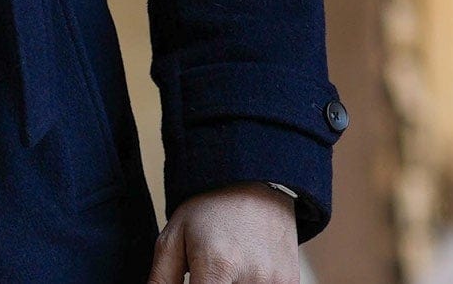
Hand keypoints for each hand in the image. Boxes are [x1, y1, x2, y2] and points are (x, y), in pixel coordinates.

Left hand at [146, 182, 297, 283]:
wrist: (253, 179)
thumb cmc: (208, 208)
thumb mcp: (175, 236)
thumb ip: (161, 280)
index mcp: (217, 266)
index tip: (193, 280)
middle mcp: (251, 278)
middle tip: (208, 270)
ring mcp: (275, 282)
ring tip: (227, 266)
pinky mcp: (291, 283)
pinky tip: (245, 267)